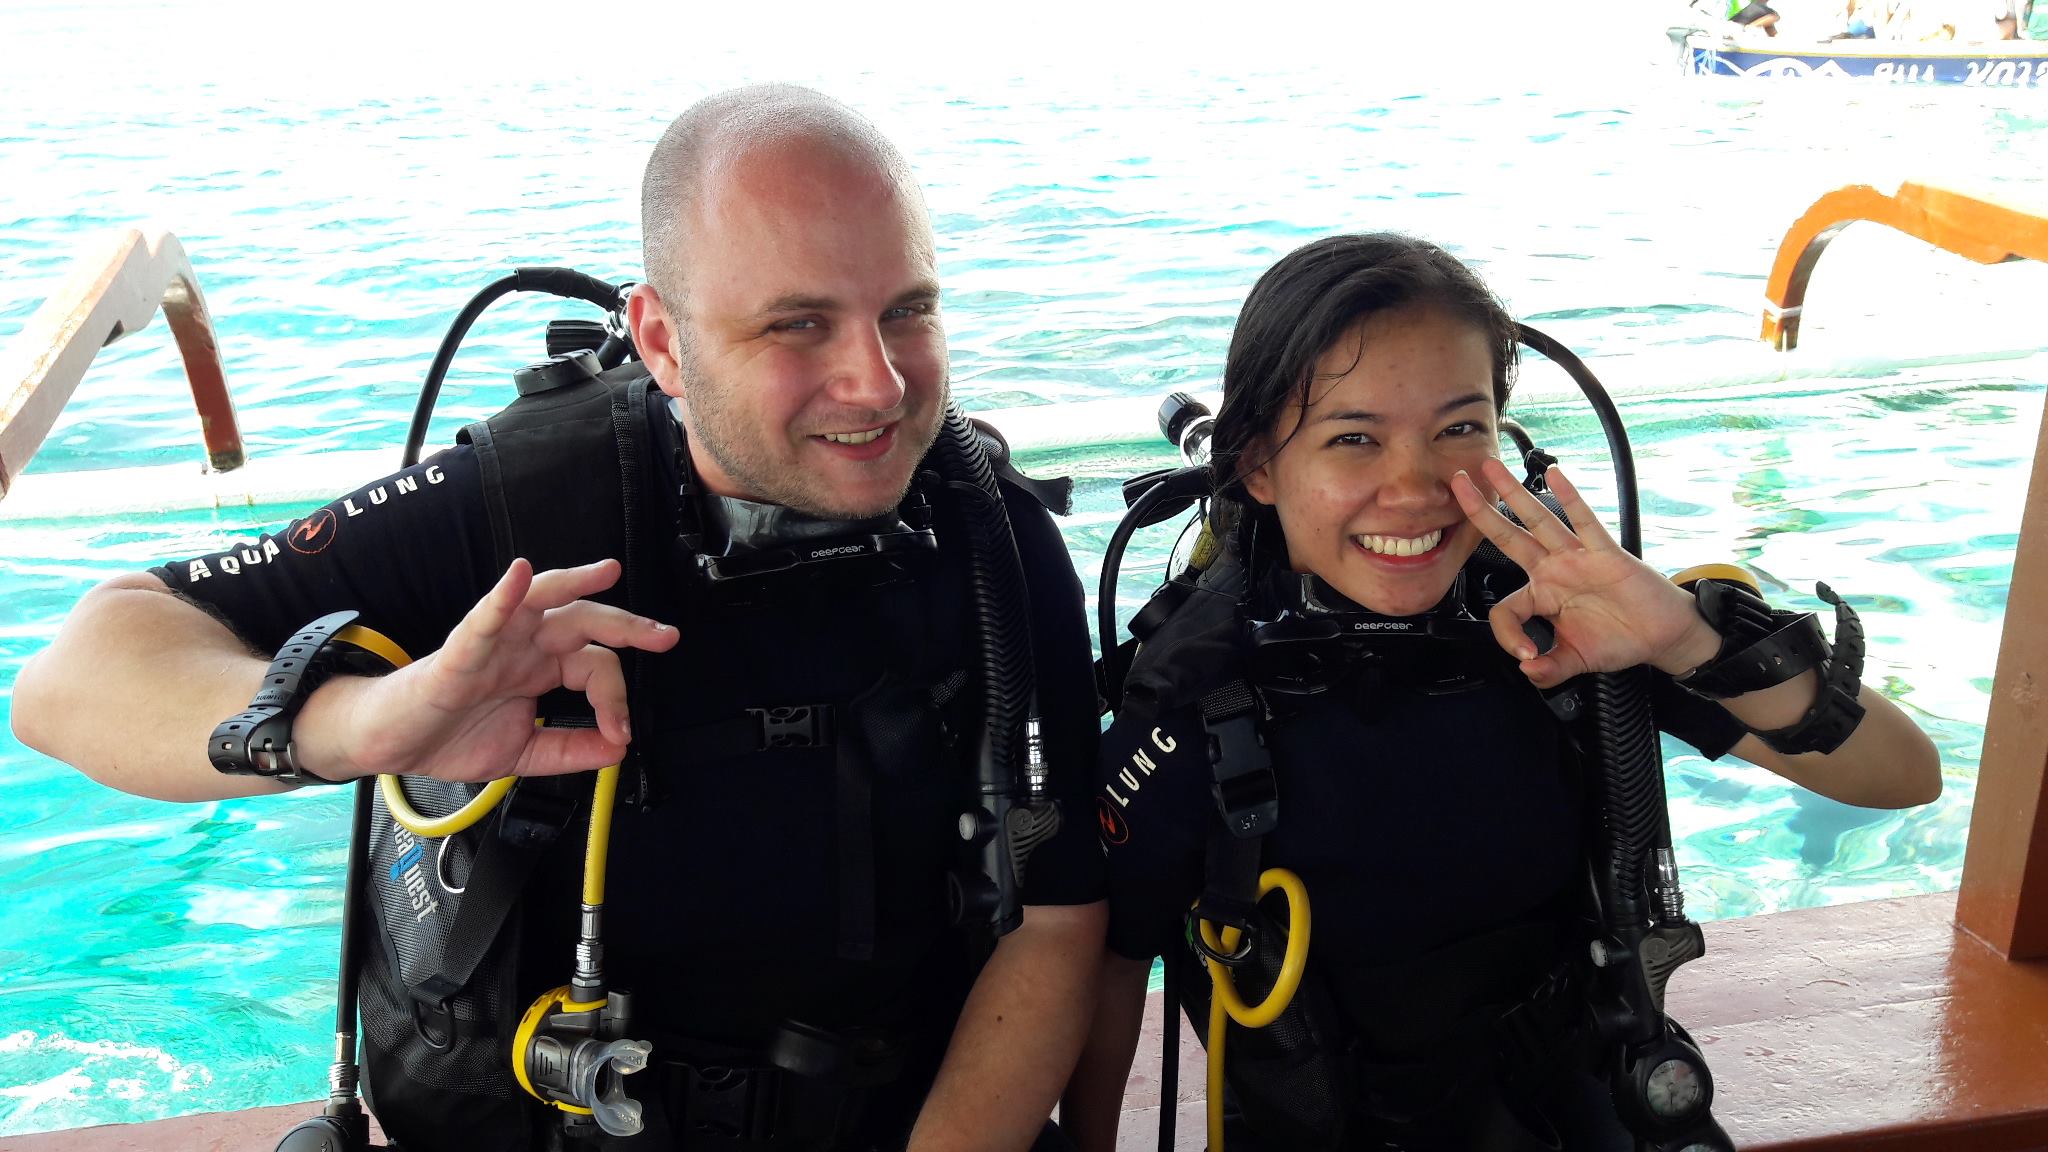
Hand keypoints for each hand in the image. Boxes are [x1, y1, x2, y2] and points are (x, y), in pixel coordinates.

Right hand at [307, 558, 679, 781]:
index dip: (617, 699)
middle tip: (664, 637)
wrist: (391, 746)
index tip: (621, 735)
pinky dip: (503, 595)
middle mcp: (524, 646)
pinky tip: (520, 576)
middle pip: (584, 622)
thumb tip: (618, 751)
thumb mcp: (525, 753)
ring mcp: (493, 643)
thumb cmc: (449, 736)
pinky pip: (484, 618)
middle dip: (628, 626)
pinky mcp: (458, 652)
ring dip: (576, 582)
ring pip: (540, 600)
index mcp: (541, 667)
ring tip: (607, 572)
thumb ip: (571, 751)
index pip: (596, 667)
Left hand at [1450, 458, 1717, 688]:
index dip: (1509, 635)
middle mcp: (1553, 570)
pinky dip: (1570, 498)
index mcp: (1541, 597)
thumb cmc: (1619, 640)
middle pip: (1507, 537)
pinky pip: (1583, 522)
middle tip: (1456, 484)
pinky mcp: (1605, 553)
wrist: (1661, 635)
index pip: (1505, 608)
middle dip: (1480, 512)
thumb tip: (1529, 672)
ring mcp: (1576, 558)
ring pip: (1538, 521)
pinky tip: (1555, 475)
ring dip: (1513, 493)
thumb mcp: (1577, 660)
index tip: (1527, 656)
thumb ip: (1550, 669)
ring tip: (1490, 467)